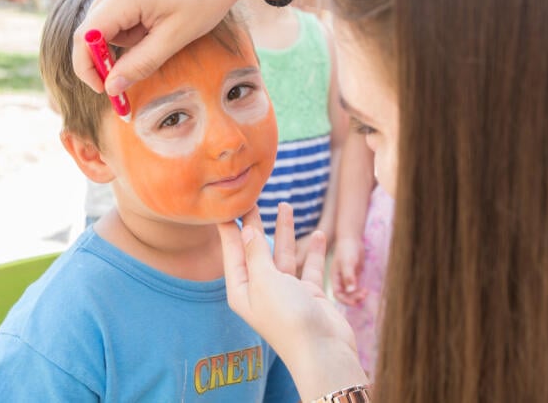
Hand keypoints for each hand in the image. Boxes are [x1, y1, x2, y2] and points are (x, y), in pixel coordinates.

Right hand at [71, 0, 289, 95]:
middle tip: (143, 65)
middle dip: (110, 55)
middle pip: (91, 31)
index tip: (106, 90)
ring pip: (104, 22)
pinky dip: (131, 24)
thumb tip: (111, 87)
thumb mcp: (176, 37)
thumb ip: (141, 63)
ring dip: (125, 38)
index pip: (85, 38)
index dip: (89, 68)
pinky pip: (115, 10)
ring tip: (160, 30)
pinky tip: (157, 18)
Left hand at [218, 203, 367, 399]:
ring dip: (285, 232)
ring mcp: (285, 292)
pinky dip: (312, 251)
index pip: (232, 252)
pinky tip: (318, 234)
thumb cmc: (287, 317)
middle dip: (256, 224)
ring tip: (285, 205)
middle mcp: (261, 290)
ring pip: (282, 254)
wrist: (322, 349)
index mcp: (242, 290)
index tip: (225, 205)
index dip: (229, 228)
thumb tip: (246, 230)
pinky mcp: (307, 294)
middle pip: (256, 250)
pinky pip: (307, 267)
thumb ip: (256, 254)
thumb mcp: (265, 280)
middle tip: (253, 197)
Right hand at [331, 238, 367, 305]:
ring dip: (357, 295)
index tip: (355, 303)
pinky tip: (366, 290)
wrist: (352, 240)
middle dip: (353, 298)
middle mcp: (339, 280)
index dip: (345, 300)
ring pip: (351, 293)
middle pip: (345, 295)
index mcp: (334, 278)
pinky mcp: (353, 277)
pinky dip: (360, 291)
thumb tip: (351, 290)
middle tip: (363, 296)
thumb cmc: (347, 249)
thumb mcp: (347, 263)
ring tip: (366, 293)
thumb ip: (348, 276)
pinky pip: (356, 288)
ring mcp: (346, 279)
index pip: (337, 294)